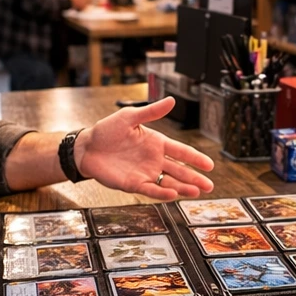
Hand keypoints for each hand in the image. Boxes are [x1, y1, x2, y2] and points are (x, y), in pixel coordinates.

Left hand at [75, 97, 215, 199]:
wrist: (86, 148)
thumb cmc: (106, 131)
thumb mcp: (129, 117)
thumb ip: (151, 112)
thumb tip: (172, 100)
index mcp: (156, 143)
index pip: (181, 152)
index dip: (196, 158)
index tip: (209, 165)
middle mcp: (154, 160)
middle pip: (180, 171)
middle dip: (195, 178)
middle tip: (209, 186)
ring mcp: (145, 173)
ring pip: (169, 182)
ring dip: (183, 187)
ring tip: (196, 192)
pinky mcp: (133, 184)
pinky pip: (151, 189)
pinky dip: (162, 192)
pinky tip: (173, 194)